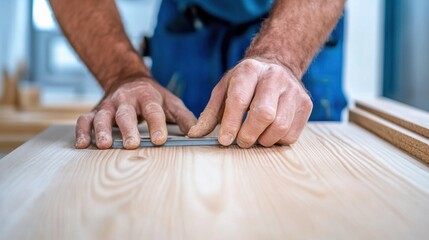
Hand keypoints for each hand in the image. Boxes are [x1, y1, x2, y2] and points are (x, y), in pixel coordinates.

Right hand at [75, 77, 196, 148]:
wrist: (128, 80)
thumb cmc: (153, 97)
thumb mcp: (171, 103)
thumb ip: (184, 118)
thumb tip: (198, 134)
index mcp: (147, 97)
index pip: (153, 111)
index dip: (156, 125)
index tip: (159, 139)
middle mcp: (126, 100)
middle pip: (126, 114)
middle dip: (128, 129)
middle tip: (131, 145)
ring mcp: (108, 106)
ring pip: (102, 117)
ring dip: (101, 131)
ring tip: (104, 145)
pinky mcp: (95, 112)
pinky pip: (84, 120)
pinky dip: (81, 131)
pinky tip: (83, 145)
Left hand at [188, 58, 312, 147]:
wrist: (276, 67)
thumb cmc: (245, 83)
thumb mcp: (223, 90)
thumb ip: (210, 113)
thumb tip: (195, 135)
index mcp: (249, 70)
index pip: (240, 100)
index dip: (231, 124)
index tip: (224, 140)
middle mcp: (274, 77)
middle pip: (264, 114)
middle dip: (248, 135)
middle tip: (241, 141)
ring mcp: (293, 90)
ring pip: (280, 126)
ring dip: (263, 140)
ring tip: (255, 137)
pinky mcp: (305, 104)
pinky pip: (292, 134)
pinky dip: (277, 141)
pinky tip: (269, 133)